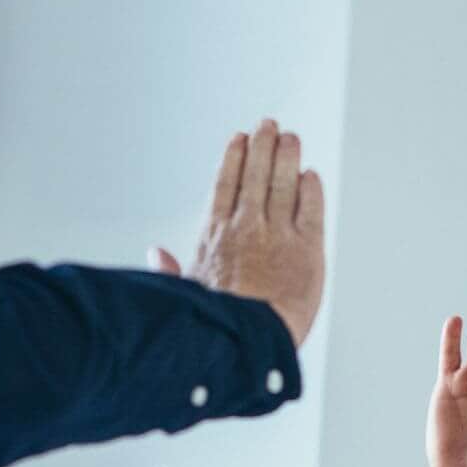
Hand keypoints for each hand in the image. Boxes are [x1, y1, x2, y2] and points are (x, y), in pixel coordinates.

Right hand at [152, 119, 324, 347]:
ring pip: (283, 183)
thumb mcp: (185, 293)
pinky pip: (311, 209)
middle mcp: (246, 227)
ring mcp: (278, 235)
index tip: (238, 139)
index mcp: (214, 234)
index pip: (224, 184)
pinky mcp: (308, 249)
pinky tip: (310, 176)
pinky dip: (310, 189)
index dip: (233, 158)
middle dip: (262, 145)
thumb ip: (171, 270)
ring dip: (286, 156)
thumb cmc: (214, 324)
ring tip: (290, 138)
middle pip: (255, 174)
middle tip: (269, 125)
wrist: (248, 341)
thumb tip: (155, 253)